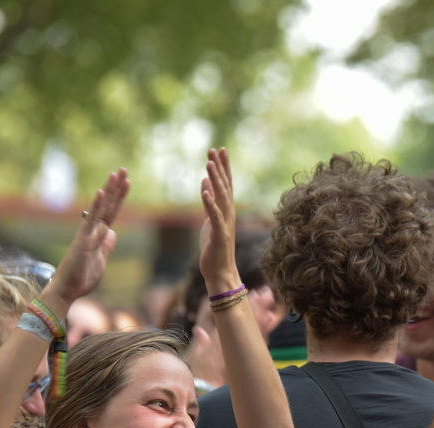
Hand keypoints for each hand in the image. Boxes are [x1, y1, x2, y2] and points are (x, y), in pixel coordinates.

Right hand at [50, 169, 129, 303]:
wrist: (67, 290)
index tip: (127, 182)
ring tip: (116, 173)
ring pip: (101, 209)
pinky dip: (96, 206)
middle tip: (124, 169)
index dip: (119, 197)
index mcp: (98, 235)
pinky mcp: (83, 241)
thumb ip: (106, 245)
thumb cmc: (81, 277)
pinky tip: (102, 192)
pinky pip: (91, 221)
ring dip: (109, 191)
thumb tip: (112, 232)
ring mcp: (87, 233)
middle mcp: (92, 230)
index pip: (112, 212)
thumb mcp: (101, 260)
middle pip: (108, 205)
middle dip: (116, 188)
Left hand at [199, 147, 236, 283]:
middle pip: (225, 186)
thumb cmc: (215, 248)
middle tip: (214, 150)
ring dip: (215, 180)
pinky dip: (210, 203)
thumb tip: (206, 183)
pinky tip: (204, 190)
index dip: (224, 167)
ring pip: (220, 198)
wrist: (220, 272)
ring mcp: (225, 224)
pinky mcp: (219, 235)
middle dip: (220, 168)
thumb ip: (210, 203)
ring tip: (208, 164)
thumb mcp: (211, 221)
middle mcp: (229, 214)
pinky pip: (214, 216)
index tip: (219, 150)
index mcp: (226, 211)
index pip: (226, 184)